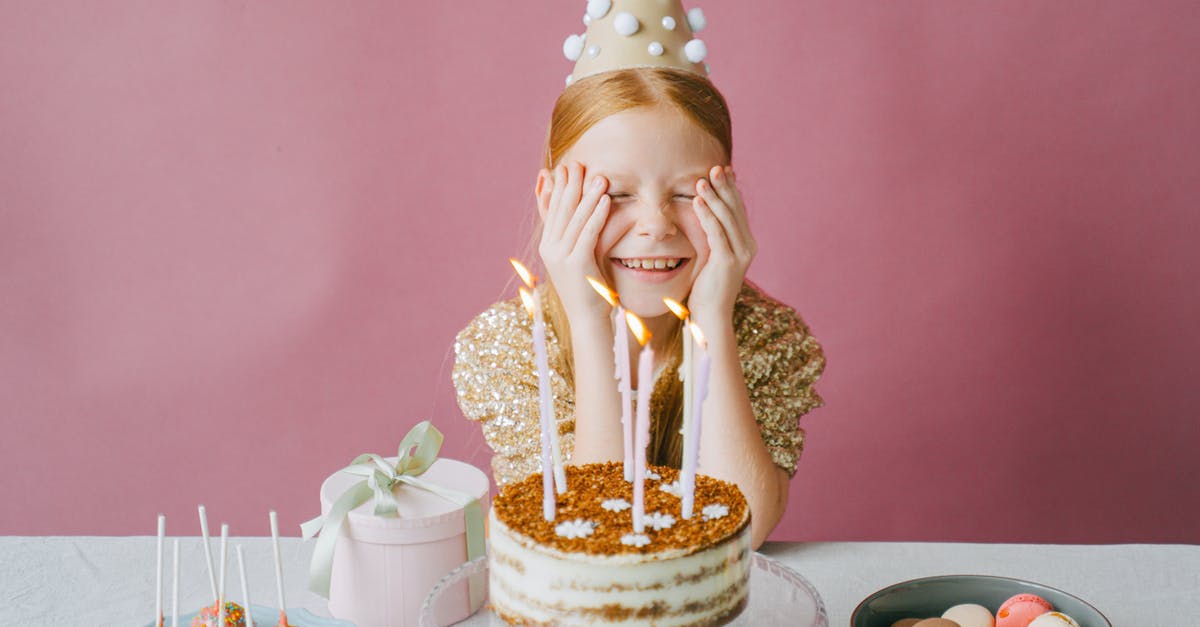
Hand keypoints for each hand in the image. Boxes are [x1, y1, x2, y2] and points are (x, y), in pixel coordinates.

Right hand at [536, 161, 612, 321]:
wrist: (588, 319)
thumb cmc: (589, 290)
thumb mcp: (580, 257)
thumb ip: (579, 235)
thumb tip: (587, 214)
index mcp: (548, 246)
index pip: (551, 210)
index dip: (558, 187)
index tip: (565, 168)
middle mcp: (549, 249)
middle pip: (561, 210)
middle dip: (571, 185)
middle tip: (581, 163)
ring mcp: (560, 256)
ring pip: (575, 218)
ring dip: (588, 195)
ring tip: (599, 177)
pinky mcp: (576, 264)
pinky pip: (587, 233)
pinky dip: (597, 214)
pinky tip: (606, 200)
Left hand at [689, 165, 755, 322]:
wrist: (711, 315)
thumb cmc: (707, 288)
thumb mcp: (713, 257)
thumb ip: (714, 238)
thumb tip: (705, 217)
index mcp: (745, 243)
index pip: (738, 210)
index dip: (731, 190)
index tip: (724, 170)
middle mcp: (747, 246)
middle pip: (735, 210)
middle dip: (725, 187)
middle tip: (715, 168)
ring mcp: (740, 254)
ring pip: (727, 218)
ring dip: (714, 197)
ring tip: (702, 180)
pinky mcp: (727, 261)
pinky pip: (716, 232)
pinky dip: (707, 215)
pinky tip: (698, 201)